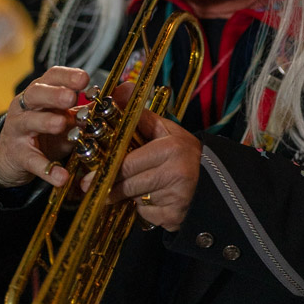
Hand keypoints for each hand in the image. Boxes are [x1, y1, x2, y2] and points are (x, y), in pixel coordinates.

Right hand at [0, 66, 89, 188]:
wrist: (13, 156)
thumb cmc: (44, 130)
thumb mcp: (66, 116)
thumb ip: (89, 107)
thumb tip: (122, 93)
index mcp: (41, 92)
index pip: (52, 76)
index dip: (67, 76)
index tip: (84, 78)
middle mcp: (26, 106)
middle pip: (37, 93)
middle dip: (54, 94)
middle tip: (70, 98)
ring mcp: (19, 129)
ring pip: (29, 121)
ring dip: (46, 122)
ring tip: (61, 124)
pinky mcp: (18, 155)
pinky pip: (32, 160)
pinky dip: (46, 168)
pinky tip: (61, 176)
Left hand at [82, 83, 201, 231]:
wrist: (214, 181)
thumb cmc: (182, 153)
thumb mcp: (165, 130)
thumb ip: (139, 115)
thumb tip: (121, 87)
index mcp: (170, 147)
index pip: (128, 163)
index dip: (108, 169)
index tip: (90, 178)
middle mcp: (175, 171)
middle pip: (129, 183)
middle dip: (112, 187)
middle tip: (94, 188)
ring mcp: (176, 195)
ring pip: (137, 200)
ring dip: (131, 197)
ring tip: (134, 190)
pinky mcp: (175, 216)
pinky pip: (148, 215)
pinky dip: (145, 211)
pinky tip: (154, 202)